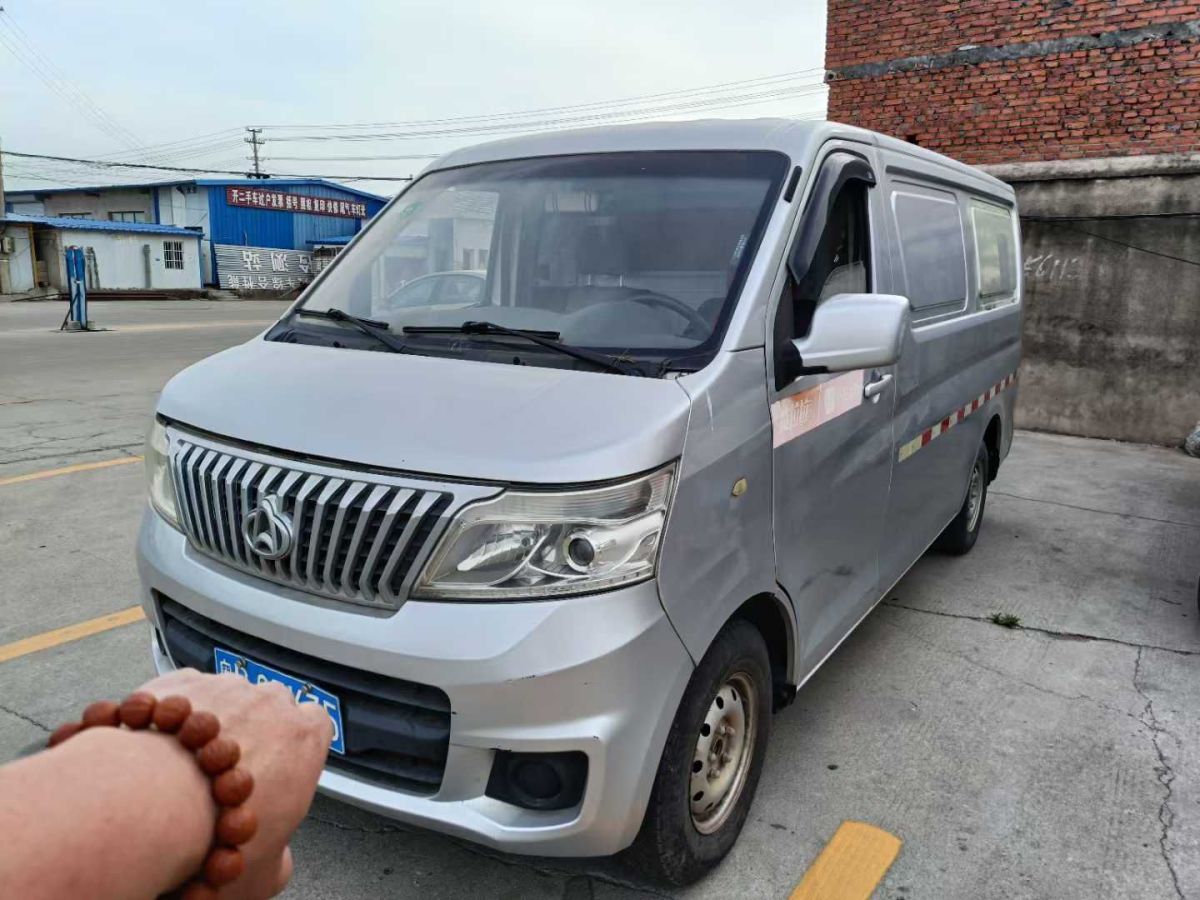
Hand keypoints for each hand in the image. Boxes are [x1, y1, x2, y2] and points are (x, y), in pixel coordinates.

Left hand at [138, 668, 332, 897]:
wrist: (151, 806)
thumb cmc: (212, 836)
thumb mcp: (265, 871)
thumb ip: (279, 857)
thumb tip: (271, 863)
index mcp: (303, 737)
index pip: (316, 724)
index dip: (296, 745)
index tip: (282, 766)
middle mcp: (267, 702)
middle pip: (269, 706)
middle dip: (250, 731)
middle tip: (225, 774)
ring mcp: (223, 687)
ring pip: (221, 698)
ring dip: (206, 725)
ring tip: (182, 769)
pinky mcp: (178, 683)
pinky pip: (180, 695)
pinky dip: (168, 717)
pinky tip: (155, 752)